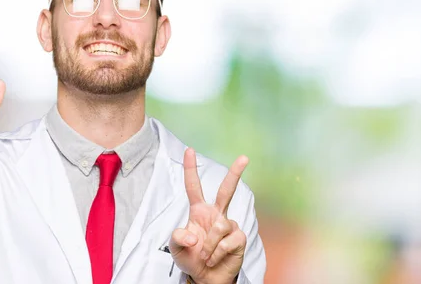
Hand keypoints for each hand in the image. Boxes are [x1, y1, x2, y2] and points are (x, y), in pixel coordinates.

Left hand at [170, 148, 248, 283]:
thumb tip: (193, 234)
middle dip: (235, 173)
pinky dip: (217, 252)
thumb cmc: (191, 258)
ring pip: (220, 227)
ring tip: (205, 256)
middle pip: (226, 190)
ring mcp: (229, 225)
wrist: (206, 277)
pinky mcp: (239, 238)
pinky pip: (228, 241)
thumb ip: (178, 238)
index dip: (190, 169)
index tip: (189, 150)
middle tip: (244, 158)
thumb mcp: (176, 248)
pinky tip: (215, 258)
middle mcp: (216, 214)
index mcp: (199, 211)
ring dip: (209, 245)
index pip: (193, 186)